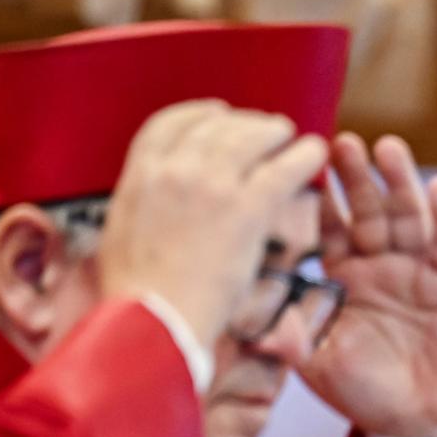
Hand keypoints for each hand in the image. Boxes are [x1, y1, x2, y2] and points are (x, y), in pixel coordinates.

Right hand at [101, 100, 327, 348]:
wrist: (152, 322)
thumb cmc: (136, 297)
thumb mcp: (120, 236)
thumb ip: (139, 208)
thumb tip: (150, 206)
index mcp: (137, 177)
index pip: (167, 126)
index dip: (197, 115)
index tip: (216, 114)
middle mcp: (172, 171)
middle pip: (213, 127)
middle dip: (241, 122)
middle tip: (263, 127)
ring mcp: (210, 186)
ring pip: (249, 139)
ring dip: (272, 132)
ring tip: (290, 135)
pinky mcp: (244, 209)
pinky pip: (281, 170)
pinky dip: (302, 156)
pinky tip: (316, 152)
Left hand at [298, 134, 436, 436]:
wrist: (422, 425)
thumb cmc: (367, 396)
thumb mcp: (319, 368)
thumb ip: (294, 340)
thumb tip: (259, 326)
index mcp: (341, 281)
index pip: (326, 231)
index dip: (318, 201)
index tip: (301, 168)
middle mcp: (376, 267)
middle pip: (365, 212)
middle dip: (356, 178)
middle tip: (342, 142)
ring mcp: (414, 271)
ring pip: (405, 218)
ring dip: (398, 183)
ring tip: (388, 149)